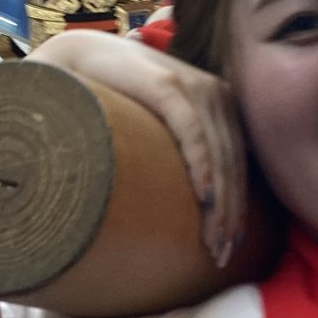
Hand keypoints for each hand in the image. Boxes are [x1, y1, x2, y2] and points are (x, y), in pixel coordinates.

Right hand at [29, 31, 245, 264]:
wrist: (78, 61)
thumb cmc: (116, 101)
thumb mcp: (158, 129)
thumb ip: (180, 152)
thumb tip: (194, 203)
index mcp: (221, 104)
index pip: (239, 164)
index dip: (239, 208)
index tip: (230, 247)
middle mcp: (216, 94)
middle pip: (233, 165)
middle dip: (230, 215)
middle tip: (222, 256)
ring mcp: (195, 88)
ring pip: (219, 155)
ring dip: (220, 202)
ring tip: (213, 241)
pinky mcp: (168, 87)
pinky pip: (192, 132)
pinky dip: (201, 165)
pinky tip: (203, 197)